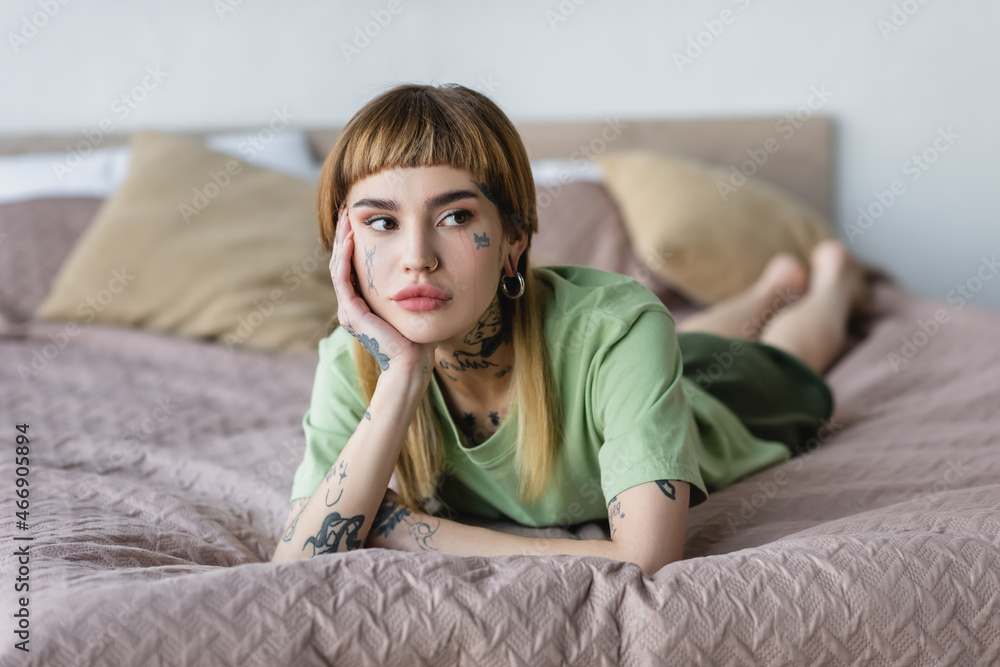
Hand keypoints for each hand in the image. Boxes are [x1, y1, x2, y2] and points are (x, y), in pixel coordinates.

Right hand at [331, 207, 436, 375]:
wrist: (413, 363)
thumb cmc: (419, 338)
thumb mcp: (413, 305)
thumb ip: (410, 288)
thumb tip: (422, 268)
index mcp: (362, 304)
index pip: (351, 266)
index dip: (352, 241)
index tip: (358, 218)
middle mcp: (351, 307)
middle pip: (341, 263)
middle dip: (344, 234)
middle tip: (346, 209)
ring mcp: (349, 310)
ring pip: (338, 267)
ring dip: (341, 241)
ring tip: (346, 218)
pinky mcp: (352, 313)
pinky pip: (343, 279)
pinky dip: (345, 258)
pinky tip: (350, 240)